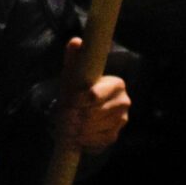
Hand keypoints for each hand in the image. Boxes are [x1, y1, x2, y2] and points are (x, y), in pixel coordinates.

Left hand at [54, 37, 130, 153]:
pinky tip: (75, 138)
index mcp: (117, 84)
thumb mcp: (75, 71)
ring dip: (78, 131)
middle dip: (75, 118)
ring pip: (96, 129)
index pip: (94, 95)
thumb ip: (75, 56)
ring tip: (65, 129)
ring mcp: (121, 121)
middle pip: (94, 114)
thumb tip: (76, 42)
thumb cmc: (78, 86)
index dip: (77, 101)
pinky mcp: (115, 135)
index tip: (65, 104)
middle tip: (61, 119)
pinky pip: (99, 142)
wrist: (83, 107)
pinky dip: (85, 141)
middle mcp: (124, 102)